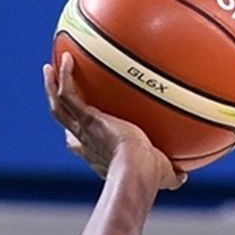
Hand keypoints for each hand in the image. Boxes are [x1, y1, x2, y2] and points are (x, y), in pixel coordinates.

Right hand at [43, 54, 183, 189]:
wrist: (137, 171)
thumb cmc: (151, 177)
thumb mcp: (165, 176)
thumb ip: (173, 175)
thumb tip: (184, 175)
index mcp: (99, 155)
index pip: (82, 145)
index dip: (77, 137)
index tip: (78, 127)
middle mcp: (86, 143)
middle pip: (65, 122)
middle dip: (59, 106)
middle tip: (56, 90)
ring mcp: (84, 130)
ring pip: (58, 106)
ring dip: (51, 87)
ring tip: (50, 68)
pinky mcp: (86, 119)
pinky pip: (69, 93)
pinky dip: (65, 76)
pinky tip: (69, 58)